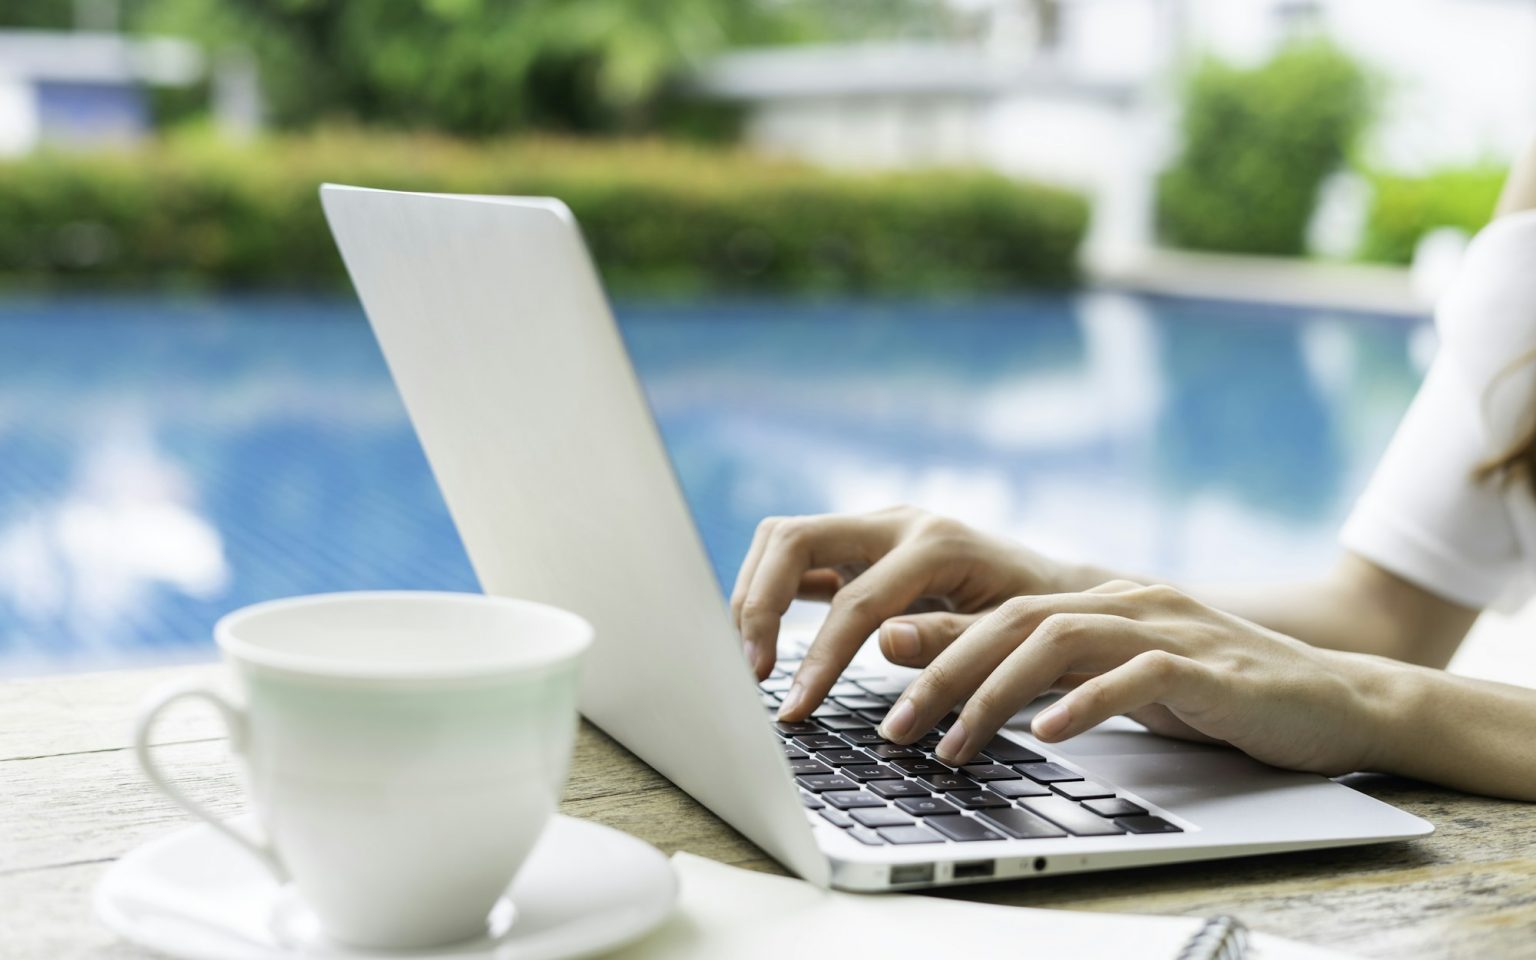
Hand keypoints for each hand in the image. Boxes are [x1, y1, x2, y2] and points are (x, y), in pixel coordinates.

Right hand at [731, 505, 1071, 716]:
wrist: (1059, 591)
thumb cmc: (1042, 621)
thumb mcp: (1009, 638)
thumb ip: (949, 639)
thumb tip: (883, 640)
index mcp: (935, 544)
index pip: (854, 601)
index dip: (818, 657)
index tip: (794, 707)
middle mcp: (896, 524)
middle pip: (793, 539)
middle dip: (759, 604)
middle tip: (751, 671)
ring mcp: (874, 530)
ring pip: (784, 539)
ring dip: (755, 593)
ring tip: (750, 657)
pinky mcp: (860, 548)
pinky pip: (798, 557)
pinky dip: (772, 591)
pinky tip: (766, 637)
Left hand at [879, 580, 1388, 776]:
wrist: (1333, 699)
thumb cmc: (1216, 693)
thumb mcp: (1116, 677)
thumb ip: (1041, 669)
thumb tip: (948, 675)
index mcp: (1100, 600)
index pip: (997, 609)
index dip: (934, 642)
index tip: (879, 684)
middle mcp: (1126, 602)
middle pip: (1012, 620)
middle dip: (944, 673)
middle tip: (896, 727)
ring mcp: (1168, 628)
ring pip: (1059, 640)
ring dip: (995, 694)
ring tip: (953, 744)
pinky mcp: (1208, 667)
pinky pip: (1135, 676)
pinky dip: (1085, 702)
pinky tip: (1047, 734)